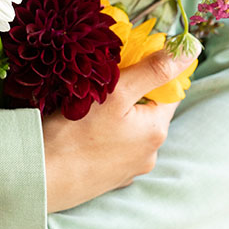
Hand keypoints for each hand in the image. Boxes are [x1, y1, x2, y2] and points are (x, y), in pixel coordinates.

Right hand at [44, 50, 191, 211]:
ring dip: (115, 114)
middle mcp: (149, 153)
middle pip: (147, 109)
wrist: (38, 179)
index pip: (170, 89)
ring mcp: (129, 169)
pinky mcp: (108, 179)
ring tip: (85, 107)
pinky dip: (103, 135)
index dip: (152, 70)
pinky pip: (112, 146)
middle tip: (99, 82)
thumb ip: (153, 70)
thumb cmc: (73, 135)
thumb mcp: (115, 92)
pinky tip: (80, 131)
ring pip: (129, 128)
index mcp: (156, 130)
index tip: (127, 61)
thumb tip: (190, 50)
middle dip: (129, 92)